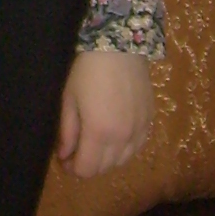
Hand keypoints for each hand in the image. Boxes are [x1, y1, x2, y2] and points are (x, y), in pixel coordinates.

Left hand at [55, 49, 153, 177]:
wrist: (119, 45)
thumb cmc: (87, 71)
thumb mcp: (69, 100)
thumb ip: (67, 132)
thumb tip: (65, 155)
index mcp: (100, 133)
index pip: (87, 170)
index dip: (72, 169)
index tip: (64, 159)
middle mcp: (123, 137)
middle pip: (105, 168)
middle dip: (88, 164)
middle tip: (77, 150)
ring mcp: (140, 129)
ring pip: (124, 160)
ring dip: (107, 158)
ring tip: (96, 143)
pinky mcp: (150, 119)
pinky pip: (138, 146)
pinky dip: (126, 148)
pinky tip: (116, 136)